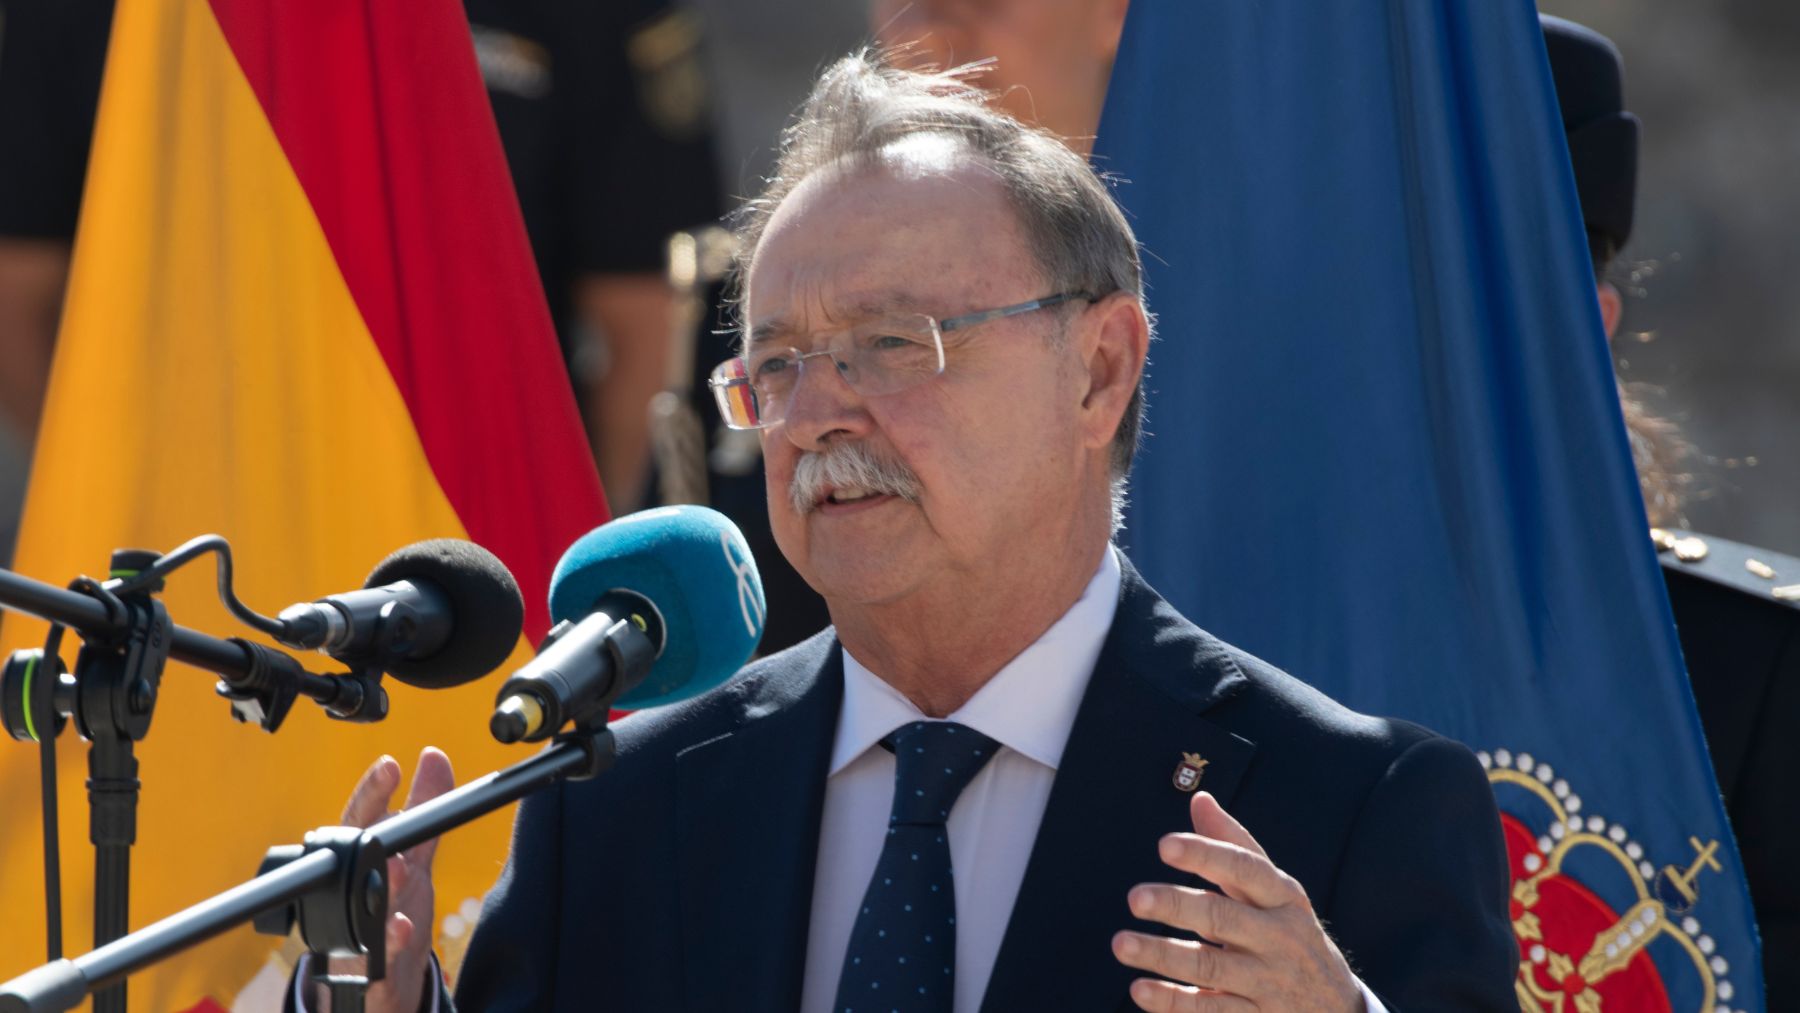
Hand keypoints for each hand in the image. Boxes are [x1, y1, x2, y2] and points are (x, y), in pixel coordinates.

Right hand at [313, 748, 455, 1012]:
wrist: (379, 978)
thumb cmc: (391, 905)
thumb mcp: (415, 856)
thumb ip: (424, 808)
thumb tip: (433, 756)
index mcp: (361, 862)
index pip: (360, 821)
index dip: (373, 793)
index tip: (390, 766)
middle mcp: (352, 893)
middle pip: (355, 863)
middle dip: (369, 840)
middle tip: (388, 820)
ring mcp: (357, 931)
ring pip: (363, 908)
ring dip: (380, 888)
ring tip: (396, 870)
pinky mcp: (370, 969)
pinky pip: (377, 957)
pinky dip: (390, 943)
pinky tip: (402, 928)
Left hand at [1111, 791, 1362, 1011]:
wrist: (1337, 1007)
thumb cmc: (1288, 931)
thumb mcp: (1274, 889)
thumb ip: (1233, 845)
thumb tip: (1199, 798)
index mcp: (1282, 897)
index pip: (1244, 868)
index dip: (1205, 855)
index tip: (1164, 845)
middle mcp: (1276, 937)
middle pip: (1222, 918)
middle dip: (1177, 906)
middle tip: (1135, 897)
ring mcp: (1266, 982)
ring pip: (1209, 967)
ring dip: (1163, 955)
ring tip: (1121, 943)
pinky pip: (1210, 1010)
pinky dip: (1174, 1002)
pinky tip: (1140, 990)